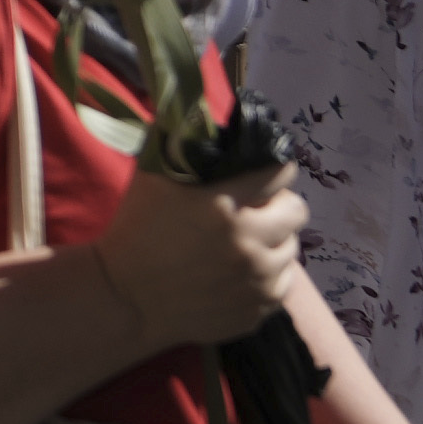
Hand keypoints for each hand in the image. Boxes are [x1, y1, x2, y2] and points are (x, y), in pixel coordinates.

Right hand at [88, 156, 305, 351]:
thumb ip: (182, 140)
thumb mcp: (152, 176)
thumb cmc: (137, 230)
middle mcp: (249, 244)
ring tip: (246, 244)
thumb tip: (202, 111)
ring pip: (291, 251)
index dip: (274, 168)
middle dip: (280, 206)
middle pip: (297, 212)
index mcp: (224, 206)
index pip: (280, 173)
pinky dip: (266, 277)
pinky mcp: (258, 312)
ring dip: (273, 242)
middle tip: (257, 210)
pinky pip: (280, 286)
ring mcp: (256, 283)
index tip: (265, 173)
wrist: (125, 299)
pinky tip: (240, 274)